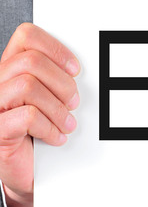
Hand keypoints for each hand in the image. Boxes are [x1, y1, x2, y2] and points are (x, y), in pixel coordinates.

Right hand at [0, 23, 79, 206]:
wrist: (27, 170)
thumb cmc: (38, 132)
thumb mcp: (50, 100)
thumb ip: (55, 80)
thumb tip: (78, 71)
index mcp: (10, 69)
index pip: (26, 36)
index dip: (56, 49)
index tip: (75, 70)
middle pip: (31, 61)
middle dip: (62, 83)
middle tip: (73, 102)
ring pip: (28, 86)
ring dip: (57, 107)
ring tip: (67, 123)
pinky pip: (26, 116)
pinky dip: (49, 127)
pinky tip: (56, 136)